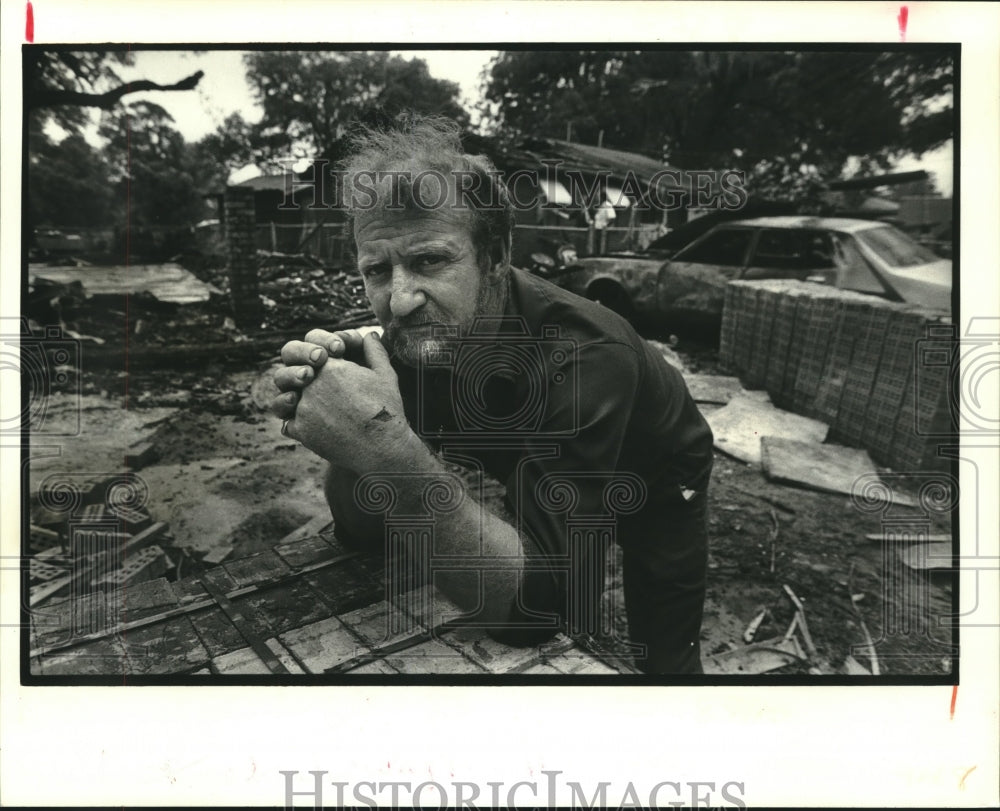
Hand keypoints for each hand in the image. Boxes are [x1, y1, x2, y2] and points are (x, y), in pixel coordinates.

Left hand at [283, 332, 415, 472]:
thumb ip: (374, 351)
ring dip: (291, 398)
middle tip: (310, 381)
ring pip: (283, 398)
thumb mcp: (385, 374)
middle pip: (290, 372)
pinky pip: (288, 424)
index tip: (328, 362)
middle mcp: (312, 385)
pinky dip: (295, 423)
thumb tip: (370, 335)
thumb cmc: (387, 410)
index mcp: (330, 367)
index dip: (317, 354)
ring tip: (305, 402)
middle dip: (297, 374)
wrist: (383, 448)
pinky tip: (308, 423)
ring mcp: (304, 409)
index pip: (311, 350)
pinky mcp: (301, 431)